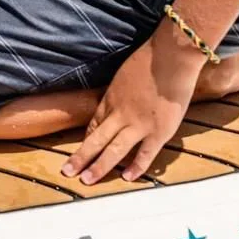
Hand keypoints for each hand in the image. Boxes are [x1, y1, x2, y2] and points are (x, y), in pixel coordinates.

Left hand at [62, 23, 206, 183]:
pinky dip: (136, 167)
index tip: (81, 150)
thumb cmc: (150, 59)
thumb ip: (121, 90)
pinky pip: (145, 154)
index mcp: (111, 99)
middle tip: (67, 171)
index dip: (87, 139)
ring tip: (86, 180)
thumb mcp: (125, 73)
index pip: (94, 124)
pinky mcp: (158, 131)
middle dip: (81, 157)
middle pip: (96, 139)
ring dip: (98, 167)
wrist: (170, 58)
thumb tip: (122, 94)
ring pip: (113, 150)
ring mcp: (138, 125)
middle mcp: (120, 114)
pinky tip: (126, 178)